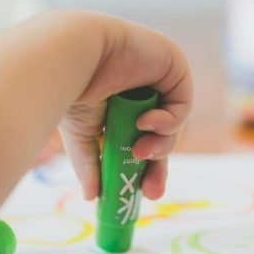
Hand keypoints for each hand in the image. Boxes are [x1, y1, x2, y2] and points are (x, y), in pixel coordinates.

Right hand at [58, 15, 192, 200]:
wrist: (74, 55)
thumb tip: (92, 198)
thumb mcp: (82, 137)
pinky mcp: (174, 66)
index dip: (145, 168)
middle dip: (158, 166)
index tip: (142, 194)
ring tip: (140, 151)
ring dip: (160, 145)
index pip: (141, 141)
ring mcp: (159, 78)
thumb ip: (91, 165)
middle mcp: (141, 91)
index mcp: (121, 105)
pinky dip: (168, 121)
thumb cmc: (71, 88)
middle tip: (150, 191)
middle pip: (162, 137)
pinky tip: (147, 122)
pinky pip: (182, 106)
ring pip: (172, 126)